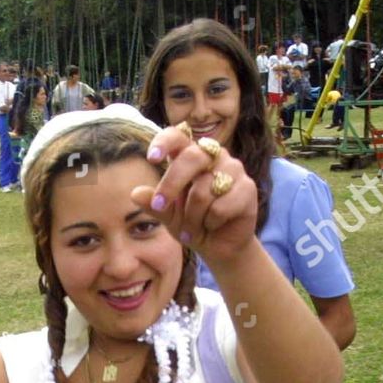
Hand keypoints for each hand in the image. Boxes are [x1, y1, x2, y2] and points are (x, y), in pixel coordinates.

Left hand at [130, 122, 257, 264]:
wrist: (219, 246)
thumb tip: (135, 193)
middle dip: (171, 185)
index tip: (152, 158)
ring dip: (192, 216)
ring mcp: (233, 169)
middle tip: (159, 206)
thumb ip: (154, 204)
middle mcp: (214, 156)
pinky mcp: (247, 188)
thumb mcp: (168, 216)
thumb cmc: (192, 223)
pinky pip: (220, 206)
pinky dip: (211, 222)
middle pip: (191, 158)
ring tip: (192, 229)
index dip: (165, 142)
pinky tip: (213, 226)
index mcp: (191, 155)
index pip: (178, 136)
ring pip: (204, 189)